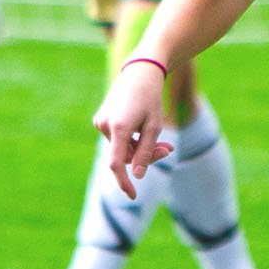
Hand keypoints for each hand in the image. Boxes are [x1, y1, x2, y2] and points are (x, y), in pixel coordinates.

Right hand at [92, 62, 173, 199]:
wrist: (139, 72)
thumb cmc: (150, 98)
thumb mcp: (154, 126)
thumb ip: (146, 152)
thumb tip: (137, 175)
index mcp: (119, 128)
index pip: (117, 164)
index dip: (123, 182)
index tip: (132, 196)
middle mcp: (105, 126)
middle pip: (125, 156)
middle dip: (146, 156)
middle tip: (168, 149)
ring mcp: (101, 122)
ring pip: (123, 148)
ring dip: (142, 147)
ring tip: (163, 139)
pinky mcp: (102, 120)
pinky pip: (118, 139)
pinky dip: (133, 139)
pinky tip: (144, 127)